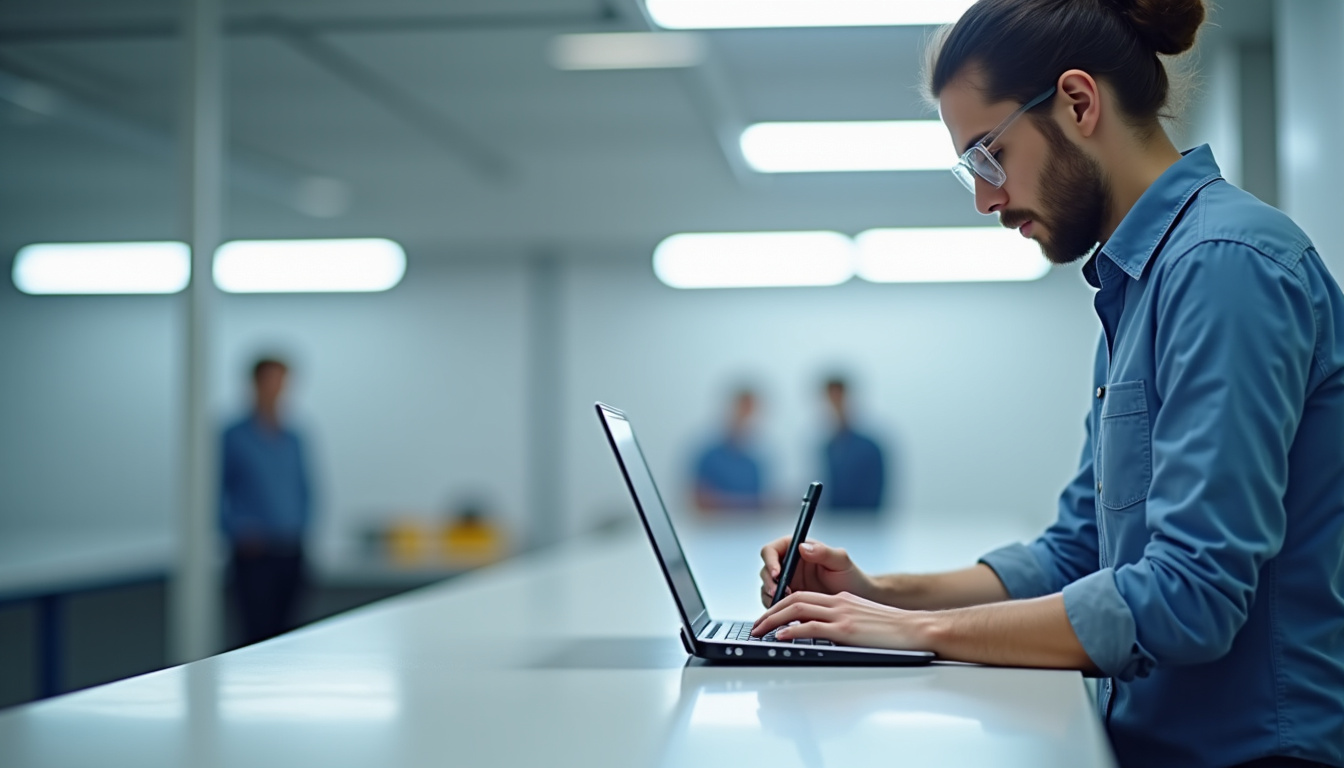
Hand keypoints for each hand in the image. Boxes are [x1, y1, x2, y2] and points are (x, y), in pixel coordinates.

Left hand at [751, 591, 932, 650]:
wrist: (916, 629)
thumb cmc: (894, 630)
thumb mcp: (863, 619)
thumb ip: (842, 620)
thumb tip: (824, 633)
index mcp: (841, 600)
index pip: (803, 597)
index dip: (781, 605)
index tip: (768, 618)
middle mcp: (838, 603)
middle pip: (794, 600)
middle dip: (770, 612)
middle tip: (756, 626)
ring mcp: (841, 615)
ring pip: (796, 610)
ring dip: (773, 620)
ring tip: (760, 631)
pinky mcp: (845, 629)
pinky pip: (811, 626)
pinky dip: (791, 630)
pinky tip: (780, 637)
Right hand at [758, 537, 874, 607]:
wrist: (856, 600)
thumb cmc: (850, 577)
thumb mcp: (840, 562)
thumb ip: (823, 552)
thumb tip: (802, 547)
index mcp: (796, 549)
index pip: (771, 550)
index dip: (770, 561)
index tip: (777, 573)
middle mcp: (788, 565)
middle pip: (765, 570)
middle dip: (769, 582)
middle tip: (779, 593)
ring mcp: (786, 583)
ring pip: (766, 588)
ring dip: (771, 596)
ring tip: (785, 604)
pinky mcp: (787, 600)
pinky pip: (773, 604)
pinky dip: (776, 609)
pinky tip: (787, 614)